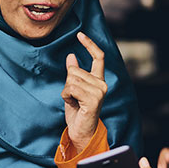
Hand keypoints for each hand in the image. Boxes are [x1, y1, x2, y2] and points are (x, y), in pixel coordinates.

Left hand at [62, 32, 107, 152]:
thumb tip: (71, 56)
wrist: (81, 133)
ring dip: (66, 91)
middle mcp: (102, 85)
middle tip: (72, 98)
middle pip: (75, 71)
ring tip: (73, 102)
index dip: (89, 44)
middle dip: (67, 83)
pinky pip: (71, 89)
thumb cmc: (77, 112)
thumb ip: (74, 73)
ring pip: (71, 80)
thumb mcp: (73, 89)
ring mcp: (99, 92)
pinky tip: (73, 105)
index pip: (98, 57)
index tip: (80, 34)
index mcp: (99, 80)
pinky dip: (66, 97)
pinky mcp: (93, 100)